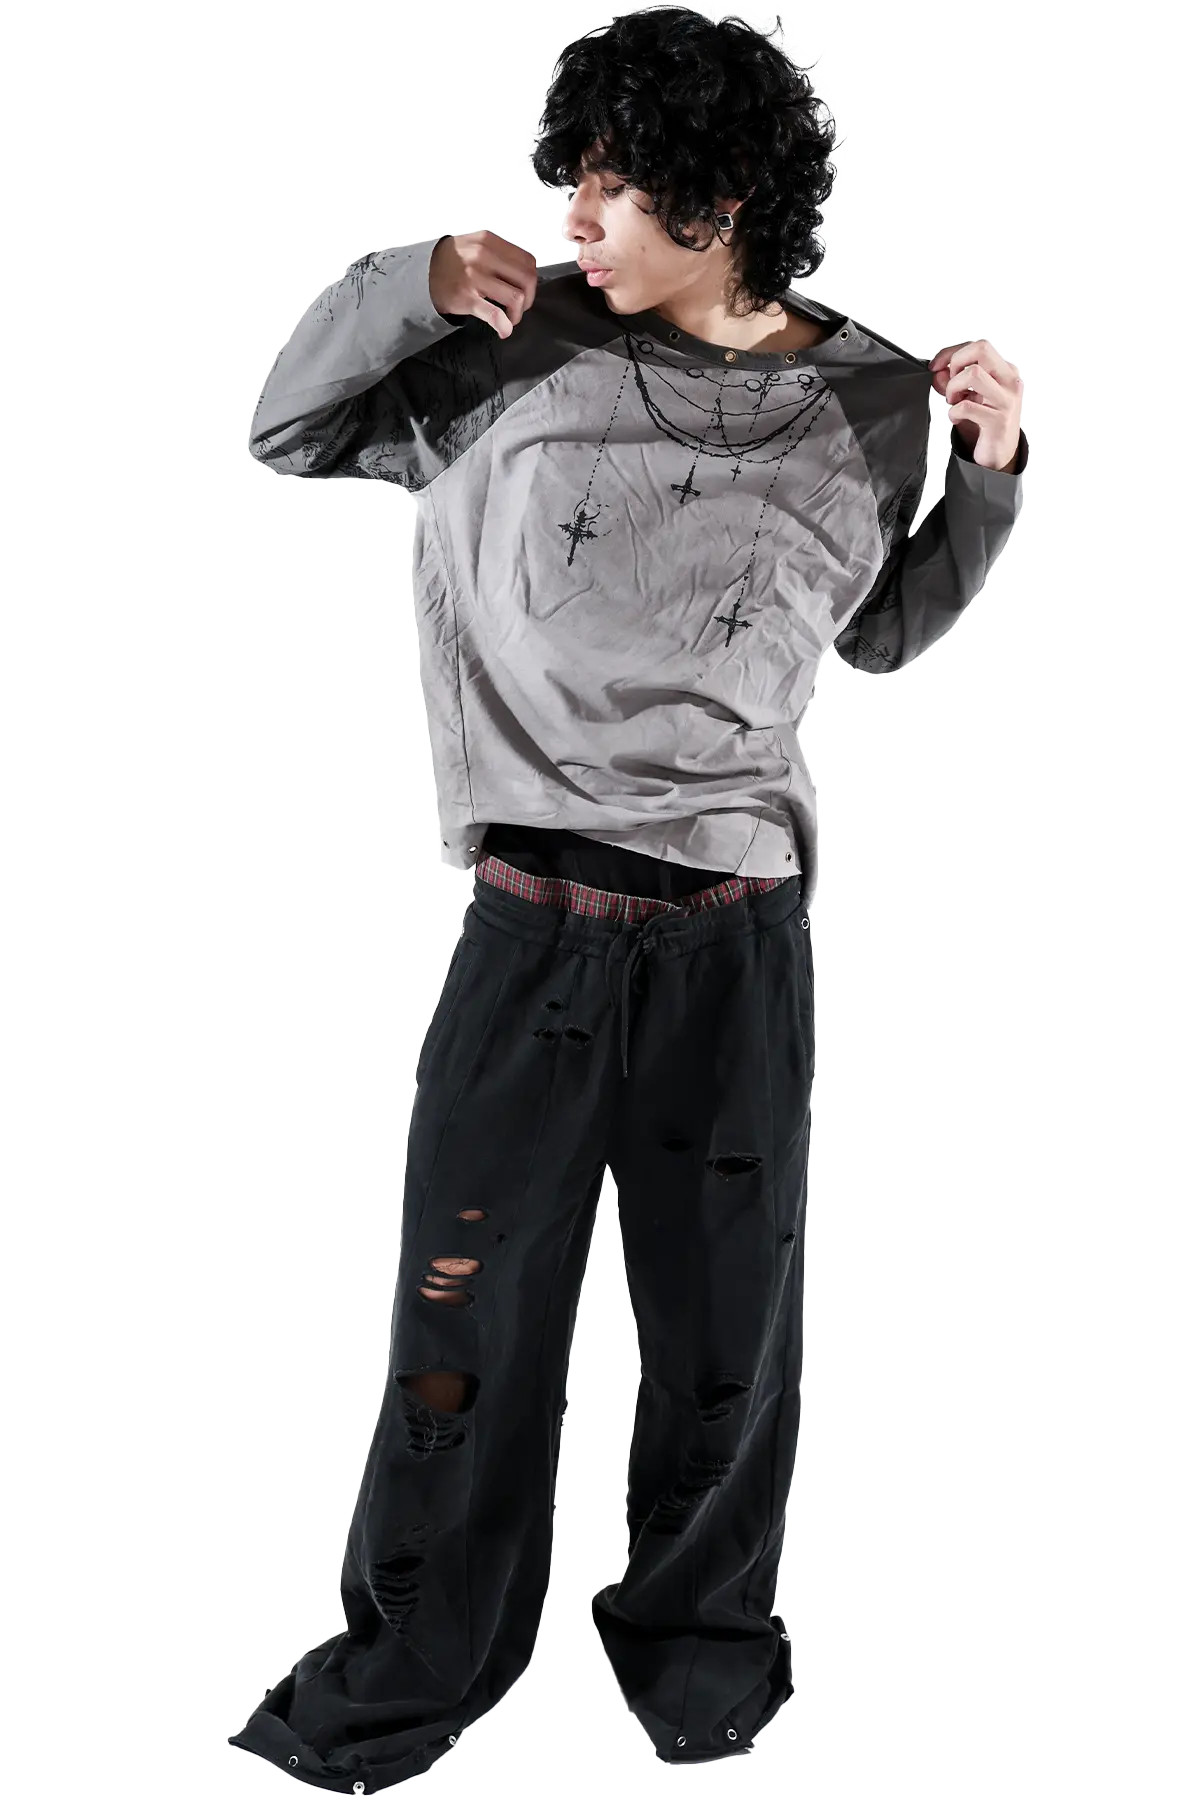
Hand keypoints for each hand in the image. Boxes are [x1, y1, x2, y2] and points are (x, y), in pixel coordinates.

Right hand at [428, 231, 537, 339]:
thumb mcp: (476, 245)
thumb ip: (499, 255)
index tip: (524, 291)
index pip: (527, 261)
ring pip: (516, 298)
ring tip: (509, 318)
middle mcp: (482, 256)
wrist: (423, 273)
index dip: (531, 280)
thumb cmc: (453, 263)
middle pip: (527, 279)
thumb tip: (525, 275)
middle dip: (528, 299)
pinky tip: (503, 330)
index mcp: (489, 242)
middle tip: (520, 307)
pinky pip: (495, 314)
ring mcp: (474, 277)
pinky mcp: (466, 298)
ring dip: (517, 314)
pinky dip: (504, 326)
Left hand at [929, 340, 1023, 471]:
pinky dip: (954, 413)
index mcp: (1005, 371)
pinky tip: (957, 418)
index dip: (952, 352)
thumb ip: (952, 382)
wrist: (998, 455)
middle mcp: (1010, 381)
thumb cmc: (985, 423)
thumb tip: (938, 372)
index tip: (936, 365)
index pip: (979, 346)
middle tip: (951, 383)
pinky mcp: (998, 421)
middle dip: (956, 362)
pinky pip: (967, 406)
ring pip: (974, 373)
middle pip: (982, 348)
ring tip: (954, 402)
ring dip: (954, 388)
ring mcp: (1006, 400)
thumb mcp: (968, 397)